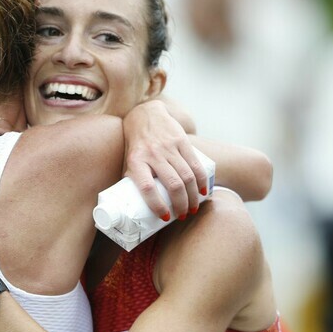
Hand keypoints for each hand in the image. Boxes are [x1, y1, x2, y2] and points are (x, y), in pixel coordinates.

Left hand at [122, 100, 207, 219]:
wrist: (145, 114)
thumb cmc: (135, 144)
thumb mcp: (129, 160)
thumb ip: (134, 179)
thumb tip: (137, 207)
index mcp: (136, 161)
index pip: (146, 187)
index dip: (157, 204)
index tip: (165, 217)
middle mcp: (153, 153)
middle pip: (172, 184)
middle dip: (181, 204)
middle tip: (182, 215)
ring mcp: (169, 147)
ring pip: (187, 176)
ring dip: (192, 197)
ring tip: (192, 208)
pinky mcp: (181, 141)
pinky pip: (195, 164)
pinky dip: (202, 180)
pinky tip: (203, 191)